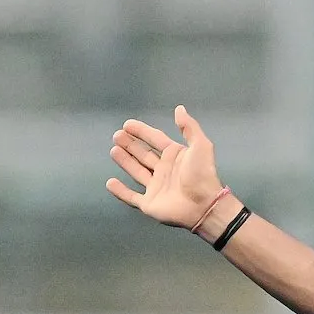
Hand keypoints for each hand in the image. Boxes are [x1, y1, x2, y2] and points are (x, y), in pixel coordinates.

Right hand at [108, 107, 229, 231]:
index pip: (155, 139)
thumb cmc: (202, 174)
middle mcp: (164, 170)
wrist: (203, 205)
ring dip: (125, 161)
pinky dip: (120, 191)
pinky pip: (131, 197)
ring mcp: (156, 187)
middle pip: (143, 154)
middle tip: (117, 136)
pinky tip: (110, 183)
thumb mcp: (200, 145)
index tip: (127, 124)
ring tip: (113, 150)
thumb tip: (179, 108)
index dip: (142, 131)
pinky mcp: (149, 204)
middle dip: (130, 145)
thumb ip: (189, 127)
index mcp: (175, 156)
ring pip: (136, 171)